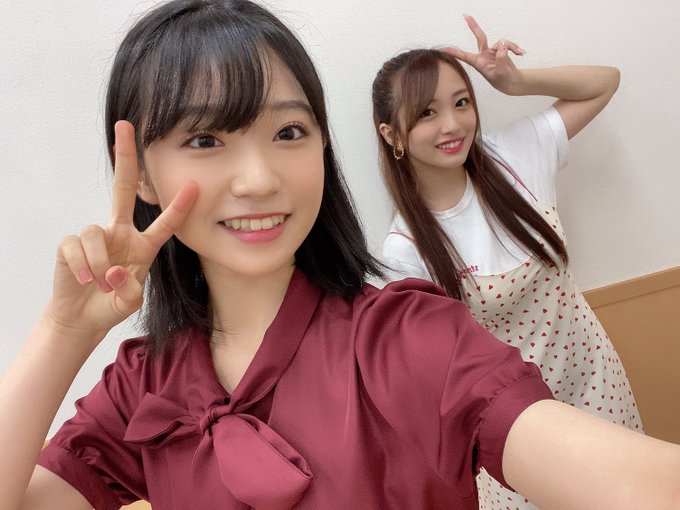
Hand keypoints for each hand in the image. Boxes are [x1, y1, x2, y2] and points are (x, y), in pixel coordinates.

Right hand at [46, 121, 198, 341]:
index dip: (179, 206)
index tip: (194, 185)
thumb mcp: (130, 301)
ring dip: (100, 262)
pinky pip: (76, 246)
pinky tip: (85, 280)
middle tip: (124, 126)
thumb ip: (130, 290)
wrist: (81, 318)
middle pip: (123, 188)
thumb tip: (115, 270)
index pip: (165, 223)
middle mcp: (120, 233)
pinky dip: (83, 266)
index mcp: (143, 245)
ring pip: (95, 232)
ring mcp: (95, 237)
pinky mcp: (70, 245)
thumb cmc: (110, 304)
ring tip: (101, 284)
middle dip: (125, 157)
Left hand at [443, 15, 524, 94]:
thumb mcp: (501, 72)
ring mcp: (492, 51)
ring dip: (511, 47)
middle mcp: (484, 55)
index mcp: (479, 63)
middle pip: (480, 37)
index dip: (454, 53)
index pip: (465, 56)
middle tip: (466, 15)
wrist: (512, 82)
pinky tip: (521, 53)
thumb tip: (502, 43)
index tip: (443, 49)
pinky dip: (514, 48)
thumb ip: (501, 58)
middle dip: (473, 26)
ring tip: (519, 54)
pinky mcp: (499, 49)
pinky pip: (507, 44)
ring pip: (501, 42)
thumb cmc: (503, 80)